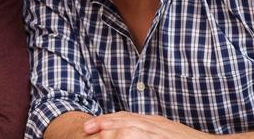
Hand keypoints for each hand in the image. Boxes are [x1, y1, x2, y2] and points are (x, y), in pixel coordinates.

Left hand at [83, 112, 214, 138]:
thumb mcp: (168, 133)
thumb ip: (152, 132)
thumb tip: (134, 133)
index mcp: (156, 123)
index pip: (128, 117)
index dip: (108, 120)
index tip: (91, 125)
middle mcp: (157, 126)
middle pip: (126, 120)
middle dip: (105, 123)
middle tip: (86, 128)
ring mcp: (161, 133)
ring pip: (132, 127)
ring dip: (113, 129)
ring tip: (95, 131)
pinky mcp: (165, 137)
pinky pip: (143, 135)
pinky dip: (130, 135)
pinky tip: (120, 136)